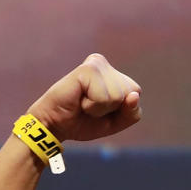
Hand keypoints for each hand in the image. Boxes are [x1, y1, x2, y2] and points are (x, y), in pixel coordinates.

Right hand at [27, 53, 141, 142]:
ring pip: (119, 96)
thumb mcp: (115, 122)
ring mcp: (96, 64)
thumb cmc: (82, 122)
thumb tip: (135, 95)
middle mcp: (104, 64)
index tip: (99, 108)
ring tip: (83, 103)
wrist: (54, 125)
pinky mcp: (87, 69)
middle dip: (112, 108)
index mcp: (112, 73)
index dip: (121, 109)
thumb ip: (132, 112)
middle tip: (89, 106)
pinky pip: (104, 97)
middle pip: (131, 93)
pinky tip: (79, 99)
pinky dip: (93, 106)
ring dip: (100, 108)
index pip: (136, 93)